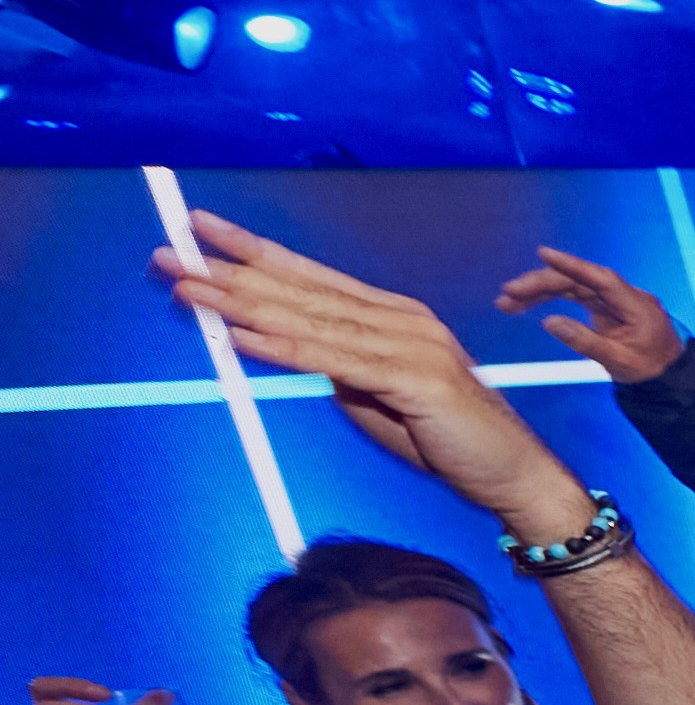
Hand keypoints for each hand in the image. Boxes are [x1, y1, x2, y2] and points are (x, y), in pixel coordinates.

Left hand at [154, 217, 582, 535]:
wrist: (515, 473)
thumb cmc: (447, 438)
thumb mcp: (377, 396)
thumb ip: (336, 368)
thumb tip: (287, 351)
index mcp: (392, 316)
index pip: (310, 276)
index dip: (253, 251)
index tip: (200, 231)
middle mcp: (401, 318)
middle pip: (301, 289)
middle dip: (228, 271)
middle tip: (168, 255)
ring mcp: (411, 345)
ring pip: (311, 318)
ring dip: (243, 303)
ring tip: (190, 290)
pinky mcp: (416, 379)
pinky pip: (337, 360)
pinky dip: (287, 347)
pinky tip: (244, 336)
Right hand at [492, 245, 688, 382]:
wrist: (669, 377)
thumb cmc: (650, 370)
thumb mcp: (620, 362)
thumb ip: (586, 342)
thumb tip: (550, 322)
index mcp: (635, 305)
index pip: (600, 278)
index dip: (572, 265)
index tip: (544, 253)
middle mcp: (623, 296)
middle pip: (578, 281)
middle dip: (541, 284)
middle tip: (508, 293)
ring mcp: (613, 300)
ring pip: (572, 287)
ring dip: (539, 292)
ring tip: (506, 302)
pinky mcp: (605, 307)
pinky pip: (575, 297)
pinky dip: (551, 300)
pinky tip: (527, 304)